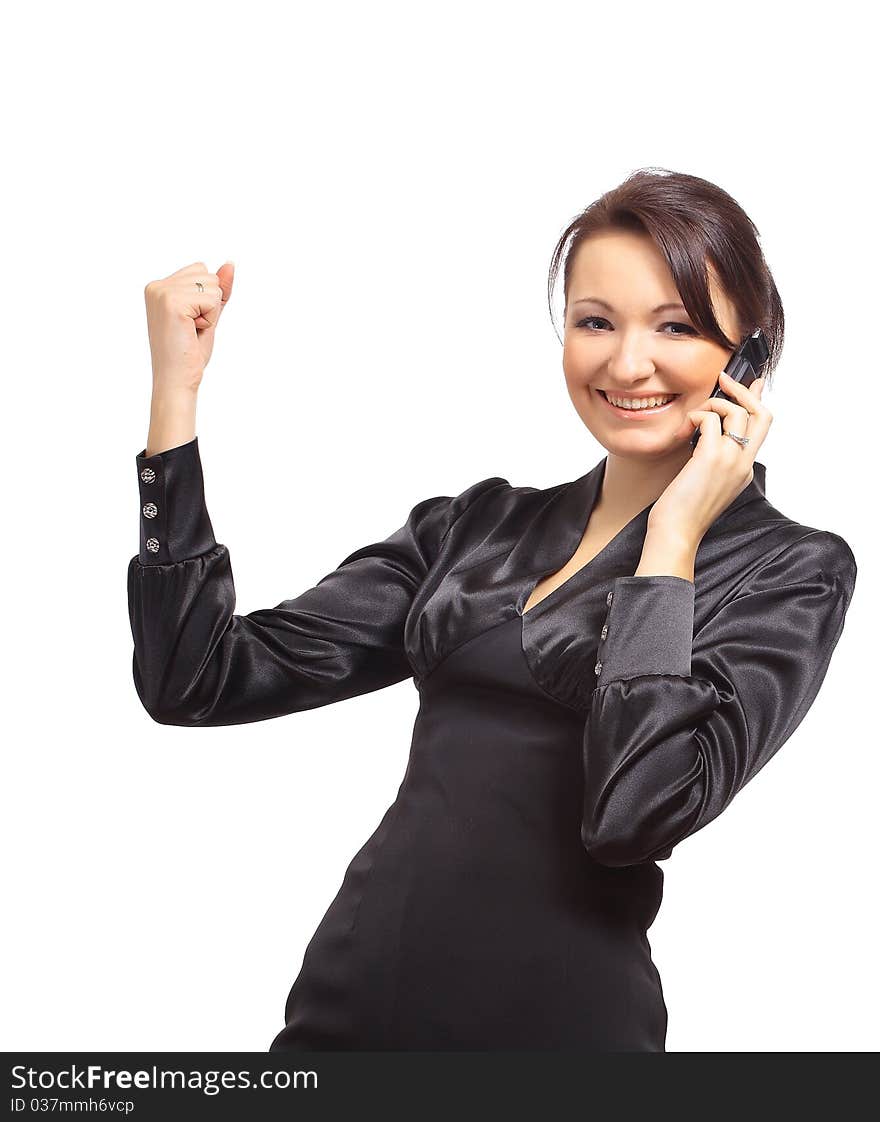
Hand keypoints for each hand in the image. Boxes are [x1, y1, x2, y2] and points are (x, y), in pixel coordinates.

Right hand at [144, 260, 235, 393]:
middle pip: (208, 274)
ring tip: (191, 330)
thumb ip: (218, 289)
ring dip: (210, 312)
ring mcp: (162, 293)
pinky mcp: (172, 302)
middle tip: (192, 328)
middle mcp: (156, 286)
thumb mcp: (207, 315)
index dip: (206, 299)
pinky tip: (192, 331)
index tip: (190, 322)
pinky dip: (210, 319)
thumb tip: (230, 264)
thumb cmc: (188, 354)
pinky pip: (213, 300)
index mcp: (158, 287)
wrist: (176, 380)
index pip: (200, 270)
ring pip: (213, 286)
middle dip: (210, 304)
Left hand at [646, 371, 771, 543]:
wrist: (677, 532)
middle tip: (725, 380)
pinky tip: (685, 428)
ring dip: (713, 404)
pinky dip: (697, 416)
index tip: (752, 384)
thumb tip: (705, 436)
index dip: (757, 401)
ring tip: (694, 417)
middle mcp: (743, 463)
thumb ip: (713, 461)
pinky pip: (711, 419)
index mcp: (744, 470)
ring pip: (738, 412)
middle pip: (763, 415)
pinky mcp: (711, 457)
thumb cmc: (683, 512)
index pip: (762, 427)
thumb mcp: (707, 483)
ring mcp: (731, 460)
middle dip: (745, 391)